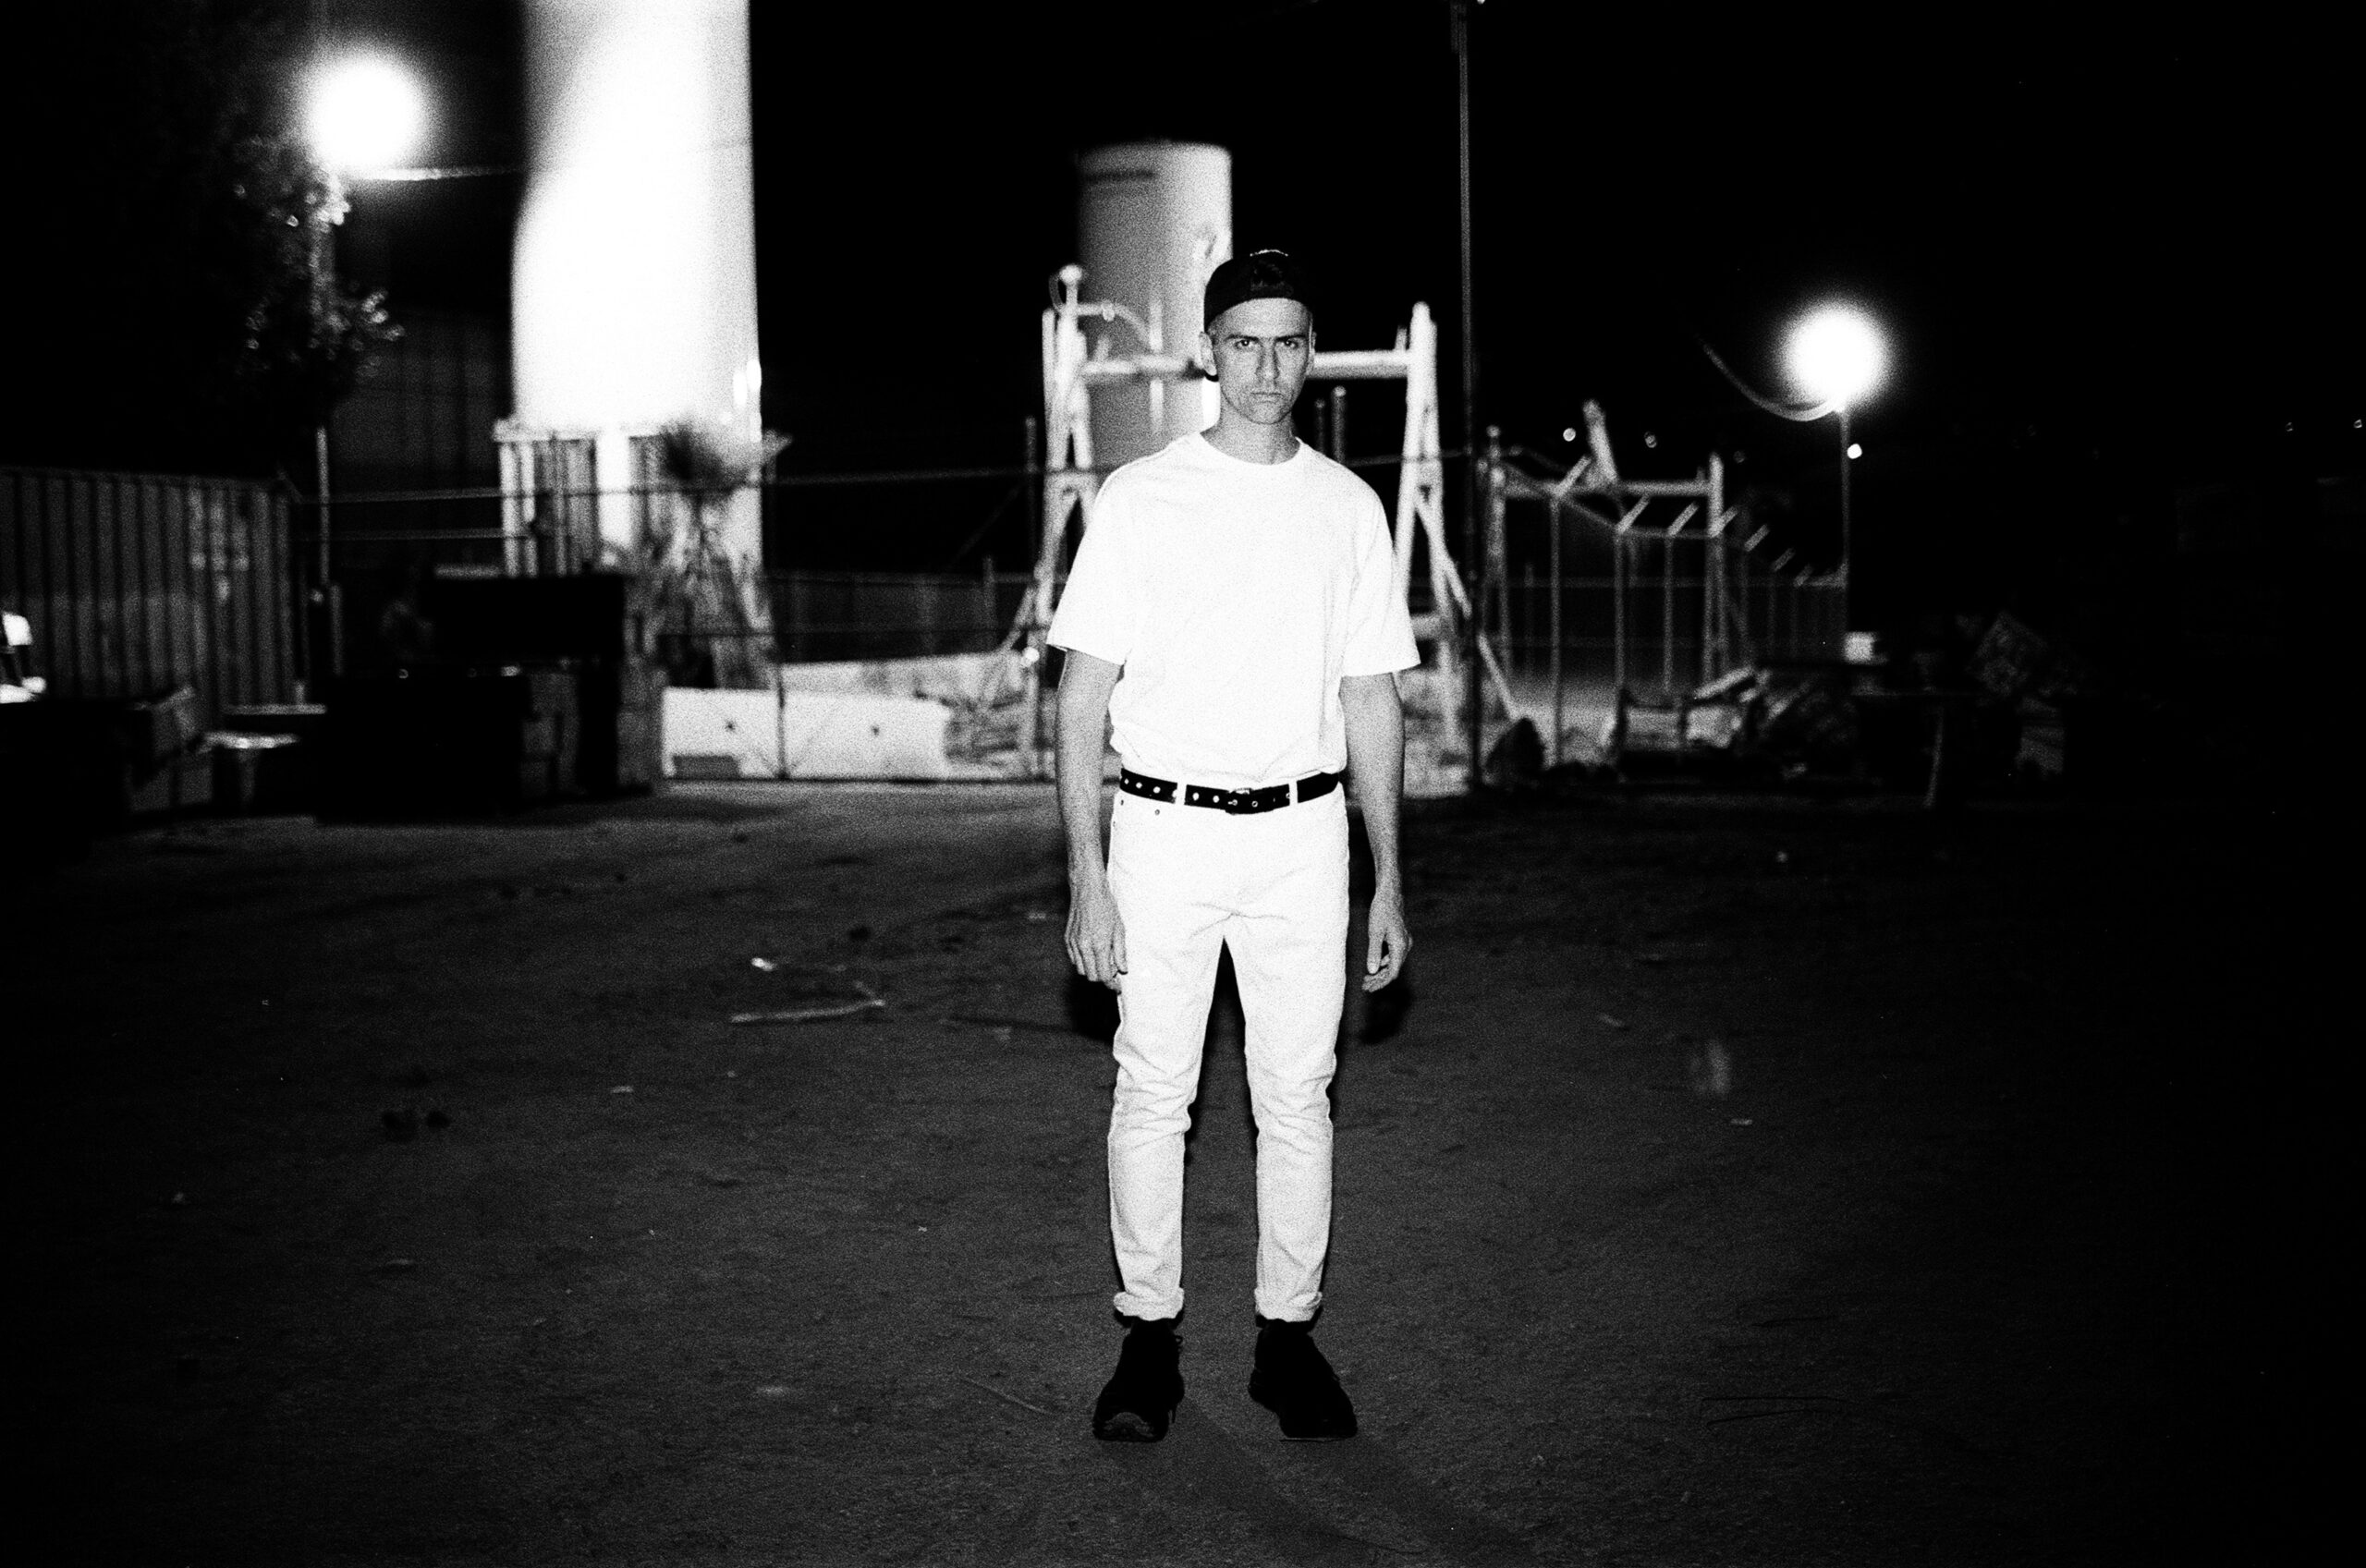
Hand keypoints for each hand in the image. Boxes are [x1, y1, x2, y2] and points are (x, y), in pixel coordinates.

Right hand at [1066, 876, 1127, 991]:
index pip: (1103, 975)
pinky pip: (1074, 959)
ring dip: (1092, 970)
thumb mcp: (1119, 929)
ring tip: (1103, 961)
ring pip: (1081, 970)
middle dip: (1102, 978)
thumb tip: (1122, 969)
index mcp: (1098, 945)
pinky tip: (1092, 952)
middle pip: (1091, 976)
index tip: (1118, 985)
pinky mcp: (1067, 939)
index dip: (1111, 983)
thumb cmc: (1106, 907)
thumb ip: (1120, 952)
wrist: (1087, 890)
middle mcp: (1083, 946)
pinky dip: (1083, 961)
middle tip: (1112, 971)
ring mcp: (1073, 943)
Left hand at [1362, 884, 1410, 992]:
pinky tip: (1373, 966)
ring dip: (1380, 973)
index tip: (1369, 989)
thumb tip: (1371, 971)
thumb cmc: (1381, 911)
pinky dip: (1383, 963)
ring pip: (1393, 964)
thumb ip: (1373, 952)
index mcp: (1400, 946)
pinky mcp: (1400, 938)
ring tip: (1366, 979)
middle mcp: (1405, 946)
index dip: (1381, 983)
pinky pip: (1393, 956)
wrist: (1390, 894)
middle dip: (1379, 980)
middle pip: (1393, 970)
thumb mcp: (1374, 932)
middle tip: (1364, 987)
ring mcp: (1404, 942)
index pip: (1392, 973)